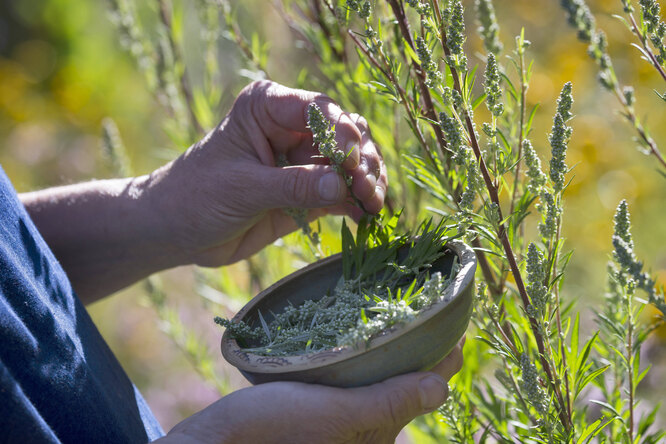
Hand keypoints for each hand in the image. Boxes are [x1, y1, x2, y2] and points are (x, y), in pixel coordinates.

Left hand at [146, 80, 387, 266]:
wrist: (177, 232)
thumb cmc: (197, 196)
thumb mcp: (242, 188)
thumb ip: (292, 186)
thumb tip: (341, 186)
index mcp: (269, 108)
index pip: (319, 110)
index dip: (342, 133)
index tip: (350, 163)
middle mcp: (292, 128)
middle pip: (345, 134)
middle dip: (361, 160)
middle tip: (366, 190)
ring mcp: (303, 161)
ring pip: (351, 163)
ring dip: (367, 182)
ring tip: (372, 205)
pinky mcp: (308, 192)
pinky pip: (342, 193)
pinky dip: (357, 202)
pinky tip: (364, 216)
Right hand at [156, 338, 463, 443]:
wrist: (213, 442)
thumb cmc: (274, 430)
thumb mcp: (338, 414)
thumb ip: (389, 401)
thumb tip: (444, 387)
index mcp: (374, 437)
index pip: (422, 394)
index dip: (444, 362)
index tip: (460, 327)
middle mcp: (361, 432)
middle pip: (403, 385)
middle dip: (420, 352)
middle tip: (430, 311)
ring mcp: (337, 420)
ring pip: (377, 379)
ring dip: (391, 349)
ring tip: (400, 313)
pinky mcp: (314, 407)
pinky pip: (349, 378)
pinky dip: (361, 354)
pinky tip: (356, 330)